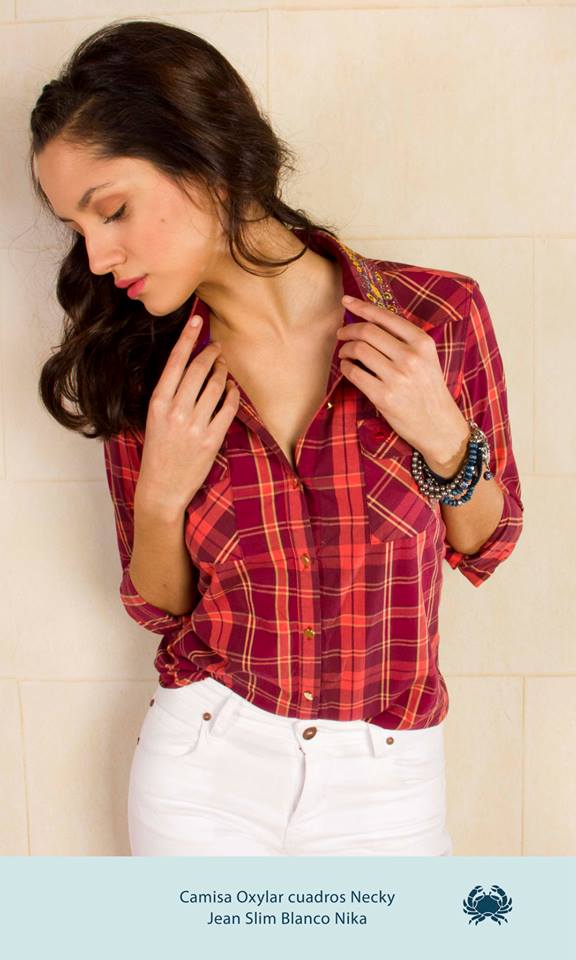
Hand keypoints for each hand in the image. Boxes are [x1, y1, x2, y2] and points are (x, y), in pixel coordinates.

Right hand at [136, 316, 239, 514]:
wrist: (162, 488)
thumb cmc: (157, 452)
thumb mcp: (154, 419)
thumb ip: (168, 394)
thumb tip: (187, 366)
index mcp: (158, 403)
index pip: (175, 362)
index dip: (188, 338)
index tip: (197, 320)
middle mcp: (176, 411)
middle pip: (199, 369)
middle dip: (211, 353)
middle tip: (217, 347)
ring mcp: (195, 425)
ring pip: (217, 386)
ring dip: (223, 372)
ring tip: (224, 367)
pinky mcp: (212, 439)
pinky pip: (229, 407)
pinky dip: (233, 394)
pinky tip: (232, 390)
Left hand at [336, 295, 468, 464]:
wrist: (438, 424)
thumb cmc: (429, 389)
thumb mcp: (426, 358)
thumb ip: (404, 340)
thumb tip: (369, 321)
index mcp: (422, 342)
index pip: (385, 317)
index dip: (361, 307)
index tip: (346, 301)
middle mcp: (410, 357)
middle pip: (367, 331)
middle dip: (348, 329)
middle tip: (341, 333)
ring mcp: (396, 377)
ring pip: (358, 350)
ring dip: (345, 349)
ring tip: (345, 353)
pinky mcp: (383, 396)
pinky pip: (354, 373)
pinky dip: (346, 367)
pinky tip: (348, 368)